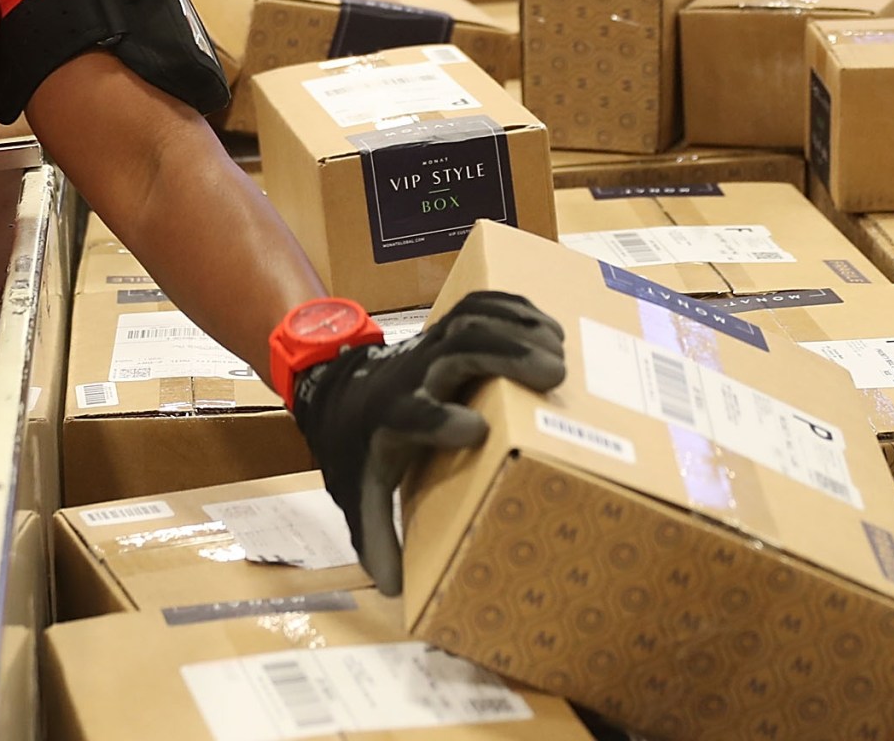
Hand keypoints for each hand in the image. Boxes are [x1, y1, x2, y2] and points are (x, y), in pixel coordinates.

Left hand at [288, 291, 565, 596]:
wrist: (333, 388)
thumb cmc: (355, 445)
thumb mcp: (357, 493)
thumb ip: (375, 537)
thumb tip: (394, 590)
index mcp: (390, 416)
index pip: (412, 411)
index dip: (440, 417)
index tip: (476, 430)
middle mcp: (413, 374)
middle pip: (456, 348)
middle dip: (504, 354)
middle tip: (554, 374)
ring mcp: (429, 345)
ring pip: (471, 319)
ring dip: (517, 327)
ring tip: (560, 349)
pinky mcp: (445, 328)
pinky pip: (479, 304)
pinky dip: (513, 307)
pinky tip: (547, 322)